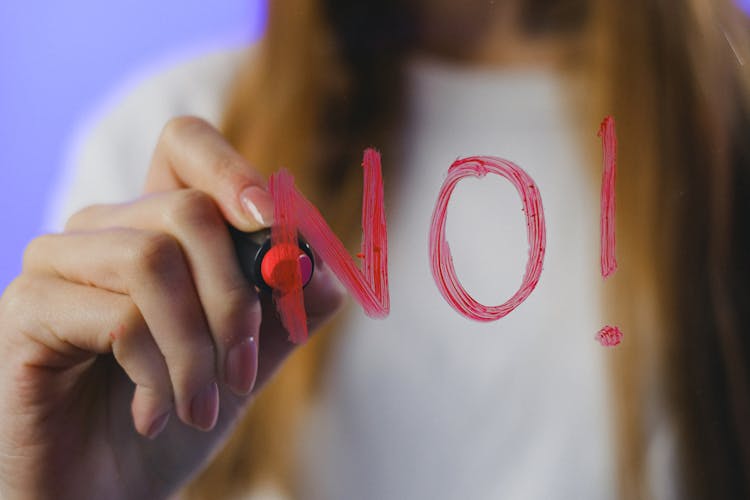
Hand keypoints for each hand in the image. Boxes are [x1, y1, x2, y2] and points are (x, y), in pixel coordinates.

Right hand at [0, 117, 343, 498]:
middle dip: (236, 299)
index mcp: (158, 228)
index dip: (232, 169)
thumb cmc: (173, 418)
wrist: (106, 490)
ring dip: (197, 347)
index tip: (271, 221)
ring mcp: (59, 265)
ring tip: (200, 403)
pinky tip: (153, 412)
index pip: (186, 145)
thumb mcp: (245, 361)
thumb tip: (327, 272)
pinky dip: (155, 372)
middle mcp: (105, 231)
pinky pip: (116, 315)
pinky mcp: (27, 310)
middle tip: (244, 367)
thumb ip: (286, 312)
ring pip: (153, 260)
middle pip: (188, 209)